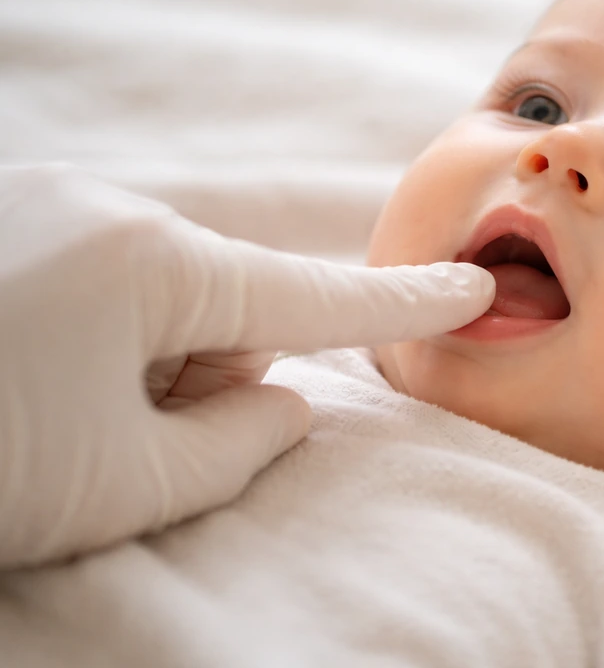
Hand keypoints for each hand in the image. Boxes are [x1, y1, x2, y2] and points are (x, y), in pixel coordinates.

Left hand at [0, 164, 493, 568]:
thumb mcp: (124, 482)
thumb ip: (238, 442)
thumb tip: (287, 402)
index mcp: (151, 261)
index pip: (314, 296)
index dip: (404, 302)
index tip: (470, 285)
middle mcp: (101, 210)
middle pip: (221, 308)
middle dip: (206, 380)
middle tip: (124, 444)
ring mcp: (42, 209)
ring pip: (151, 301)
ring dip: (138, 371)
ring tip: (50, 420)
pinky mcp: (1, 227)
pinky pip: (90, 286)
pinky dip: (86, 348)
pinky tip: (23, 384)